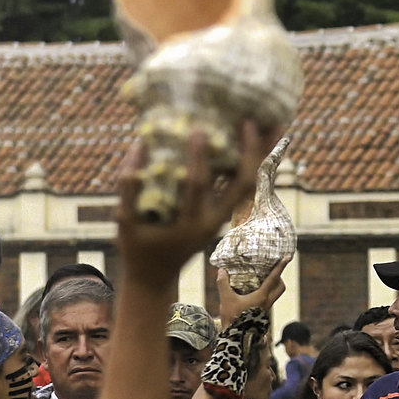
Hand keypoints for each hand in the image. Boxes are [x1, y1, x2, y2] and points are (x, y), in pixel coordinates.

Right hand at [116, 121, 283, 281]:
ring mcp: (222, 218)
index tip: (199, 130)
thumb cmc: (138, 248)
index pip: (198, 187)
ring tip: (274, 125)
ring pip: (250, 184)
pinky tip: (257, 140)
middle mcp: (213, 221)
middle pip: (242, 186)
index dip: (198, 159)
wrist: (157, 277)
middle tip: (252, 120)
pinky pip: (242, 185)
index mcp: (190, 224)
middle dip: (250, 154)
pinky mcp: (223, 213)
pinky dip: (251, 163)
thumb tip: (139, 147)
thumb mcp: (125, 222)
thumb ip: (129, 188)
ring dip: (262, 156)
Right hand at [217, 256, 292, 324]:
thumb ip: (223, 283)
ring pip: (276, 294)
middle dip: (279, 277)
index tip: (287, 257)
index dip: (280, 267)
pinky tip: (253, 292)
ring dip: (273, 286)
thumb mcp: (226, 299)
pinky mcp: (262, 313)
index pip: (274, 278)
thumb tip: (221, 270)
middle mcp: (267, 302)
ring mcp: (266, 309)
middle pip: (281, 287)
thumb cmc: (233, 319)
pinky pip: (269, 300)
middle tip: (271, 271)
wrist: (236, 338)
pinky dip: (266, 293)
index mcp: (262, 296)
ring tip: (260, 279)